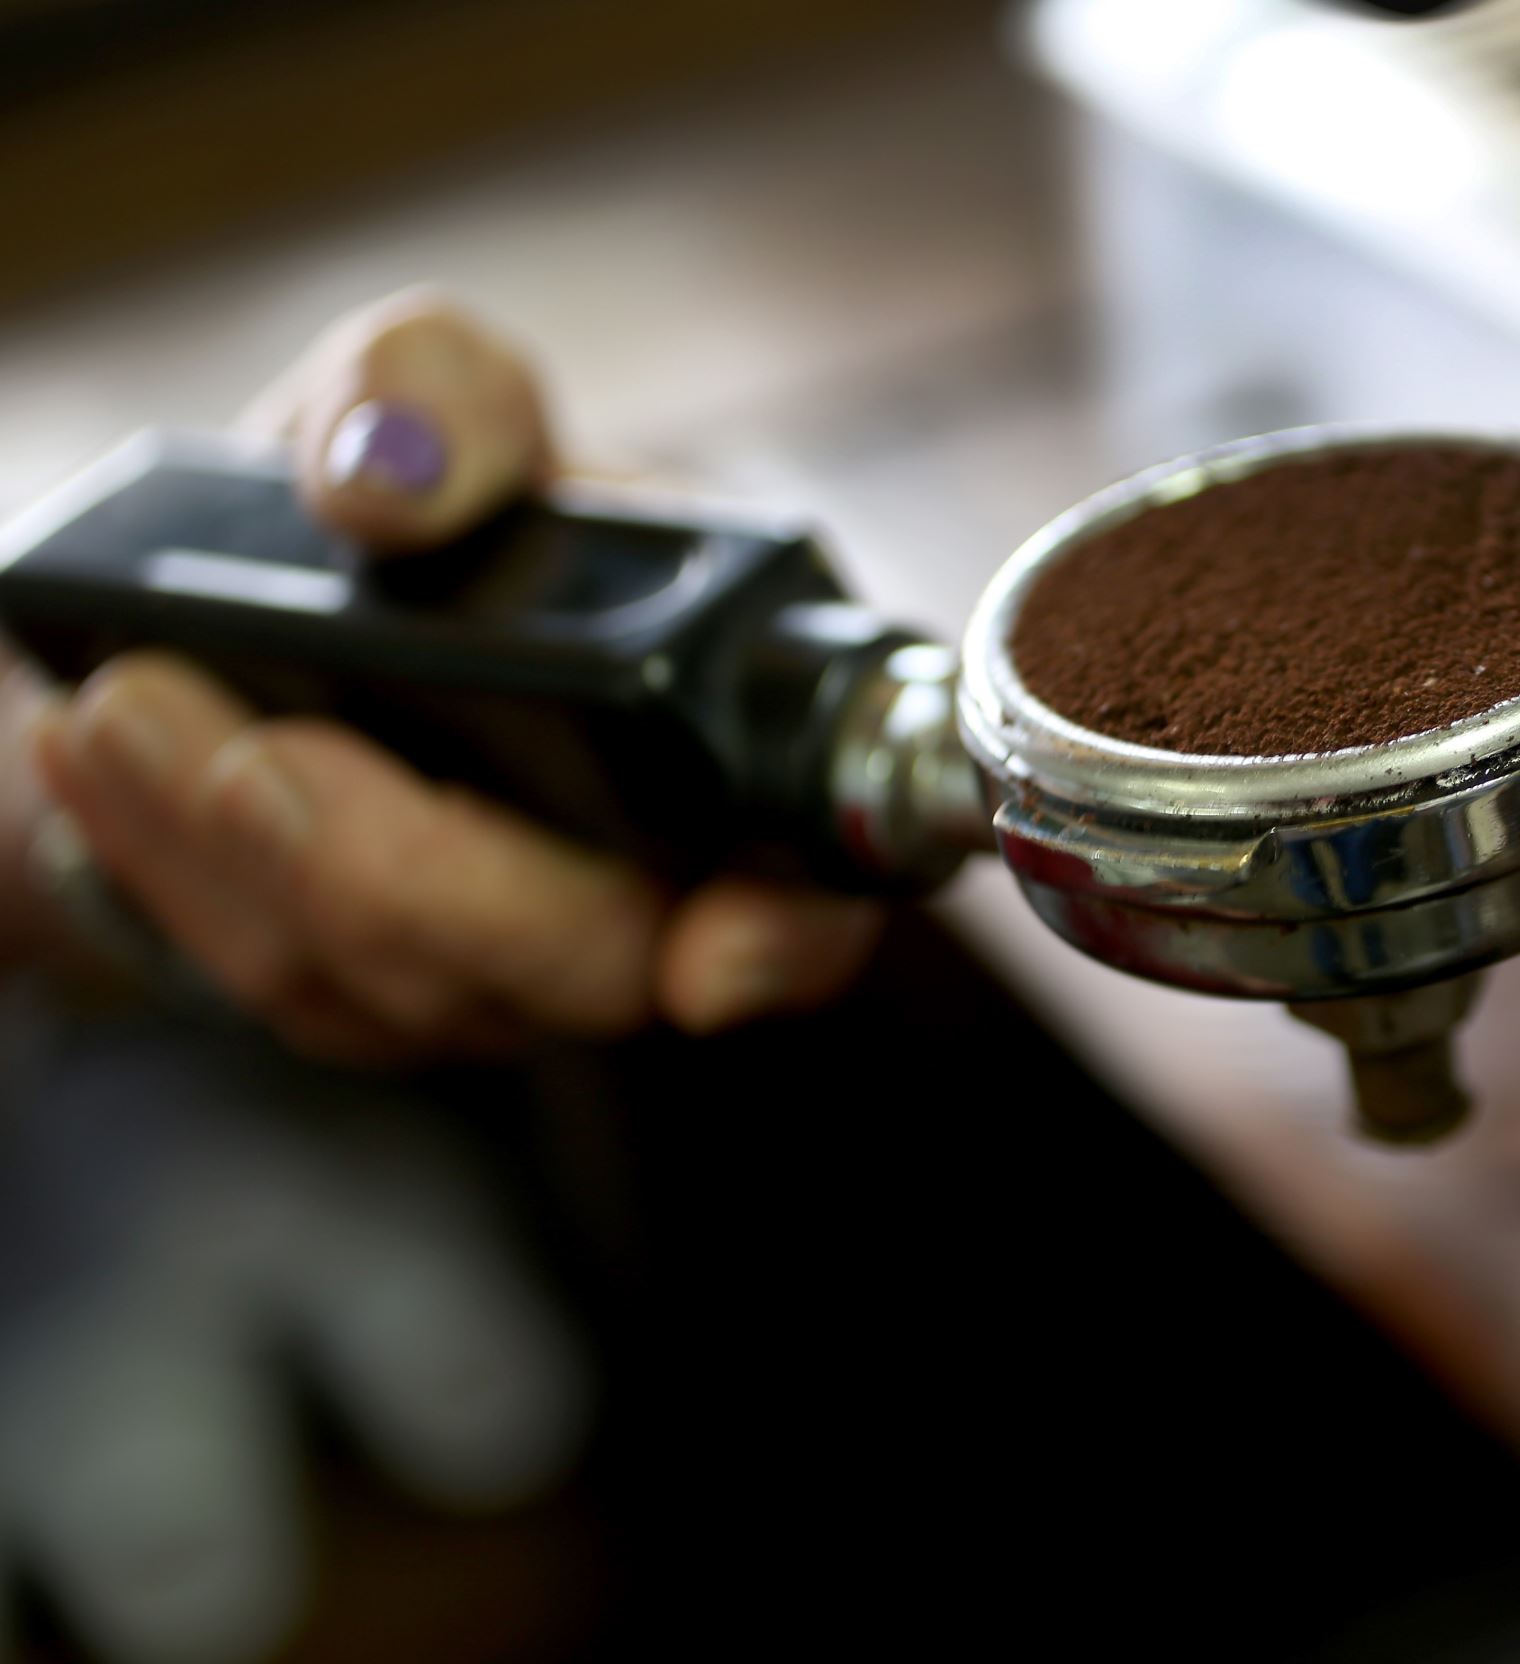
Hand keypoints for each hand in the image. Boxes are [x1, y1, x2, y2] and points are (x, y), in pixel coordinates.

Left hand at [25, 289, 880, 1062]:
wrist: (267, 599)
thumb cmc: (413, 503)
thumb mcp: (431, 395)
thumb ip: (442, 398)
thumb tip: (391, 482)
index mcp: (730, 728)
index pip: (821, 881)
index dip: (788, 935)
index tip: (707, 960)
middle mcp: (655, 876)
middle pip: (589, 965)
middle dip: (415, 879)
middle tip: (258, 751)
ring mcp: (521, 958)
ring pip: (418, 990)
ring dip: (255, 865)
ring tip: (121, 713)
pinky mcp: (391, 997)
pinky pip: (295, 989)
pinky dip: (186, 882)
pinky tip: (96, 768)